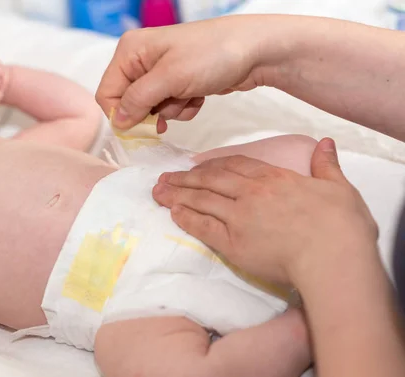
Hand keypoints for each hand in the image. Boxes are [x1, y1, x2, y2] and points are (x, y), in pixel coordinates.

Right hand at [95, 16, 278, 131]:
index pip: (107, 93)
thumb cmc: (212, 55)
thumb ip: (138, 100)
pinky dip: (184, 108)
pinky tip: (199, 96)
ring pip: (151, 109)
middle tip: (171, 109)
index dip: (122, 113)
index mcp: (130, 51)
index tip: (143, 124)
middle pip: (129, 103)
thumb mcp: (169, 78)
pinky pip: (170, 108)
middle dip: (151, 112)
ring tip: (190, 96)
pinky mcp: (178, 83)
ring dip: (171, 111)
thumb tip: (118, 122)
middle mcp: (141, 60)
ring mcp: (161, 72)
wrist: (256, 51)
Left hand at [152, 138, 378, 284]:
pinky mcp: (233, 242)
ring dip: (177, 195)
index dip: (212, 165)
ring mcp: (239, 217)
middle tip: (164, 178)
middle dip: (185, 178)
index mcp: (274, 178)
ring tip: (158, 192)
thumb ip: (327, 165)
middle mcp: (252, 193)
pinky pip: (202, 226)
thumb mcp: (339, 188)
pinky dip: (186, 218)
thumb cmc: (341, 226)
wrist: (333, 256)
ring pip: (202, 200)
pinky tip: (172, 213)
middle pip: (210, 180)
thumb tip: (325, 143)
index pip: (235, 165)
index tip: (197, 166)